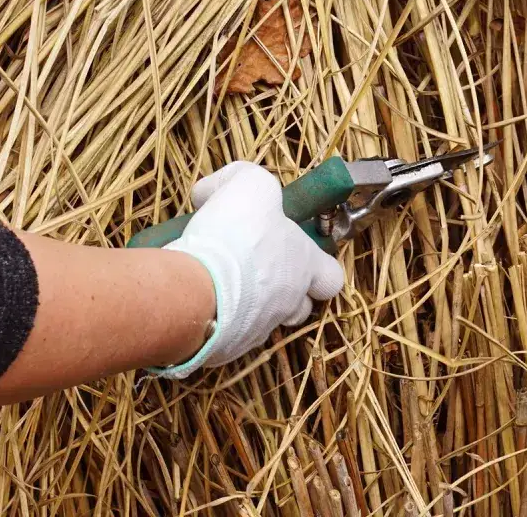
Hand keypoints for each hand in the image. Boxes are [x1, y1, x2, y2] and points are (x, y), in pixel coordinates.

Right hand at [154, 162, 344, 377]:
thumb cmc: (236, 237)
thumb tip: (212, 191)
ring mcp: (257, 331)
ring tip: (216, 279)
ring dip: (244, 303)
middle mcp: (288, 303)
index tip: (294, 250)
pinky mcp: (223, 348)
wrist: (195, 289)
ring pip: (259, 320)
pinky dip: (213, 315)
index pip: (331, 277)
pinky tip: (194, 295)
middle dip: (279, 289)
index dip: (318, 266)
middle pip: (297, 305)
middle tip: (252, 267)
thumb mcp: (250, 186)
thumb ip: (244, 178)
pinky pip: (224, 333)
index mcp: (304, 267)